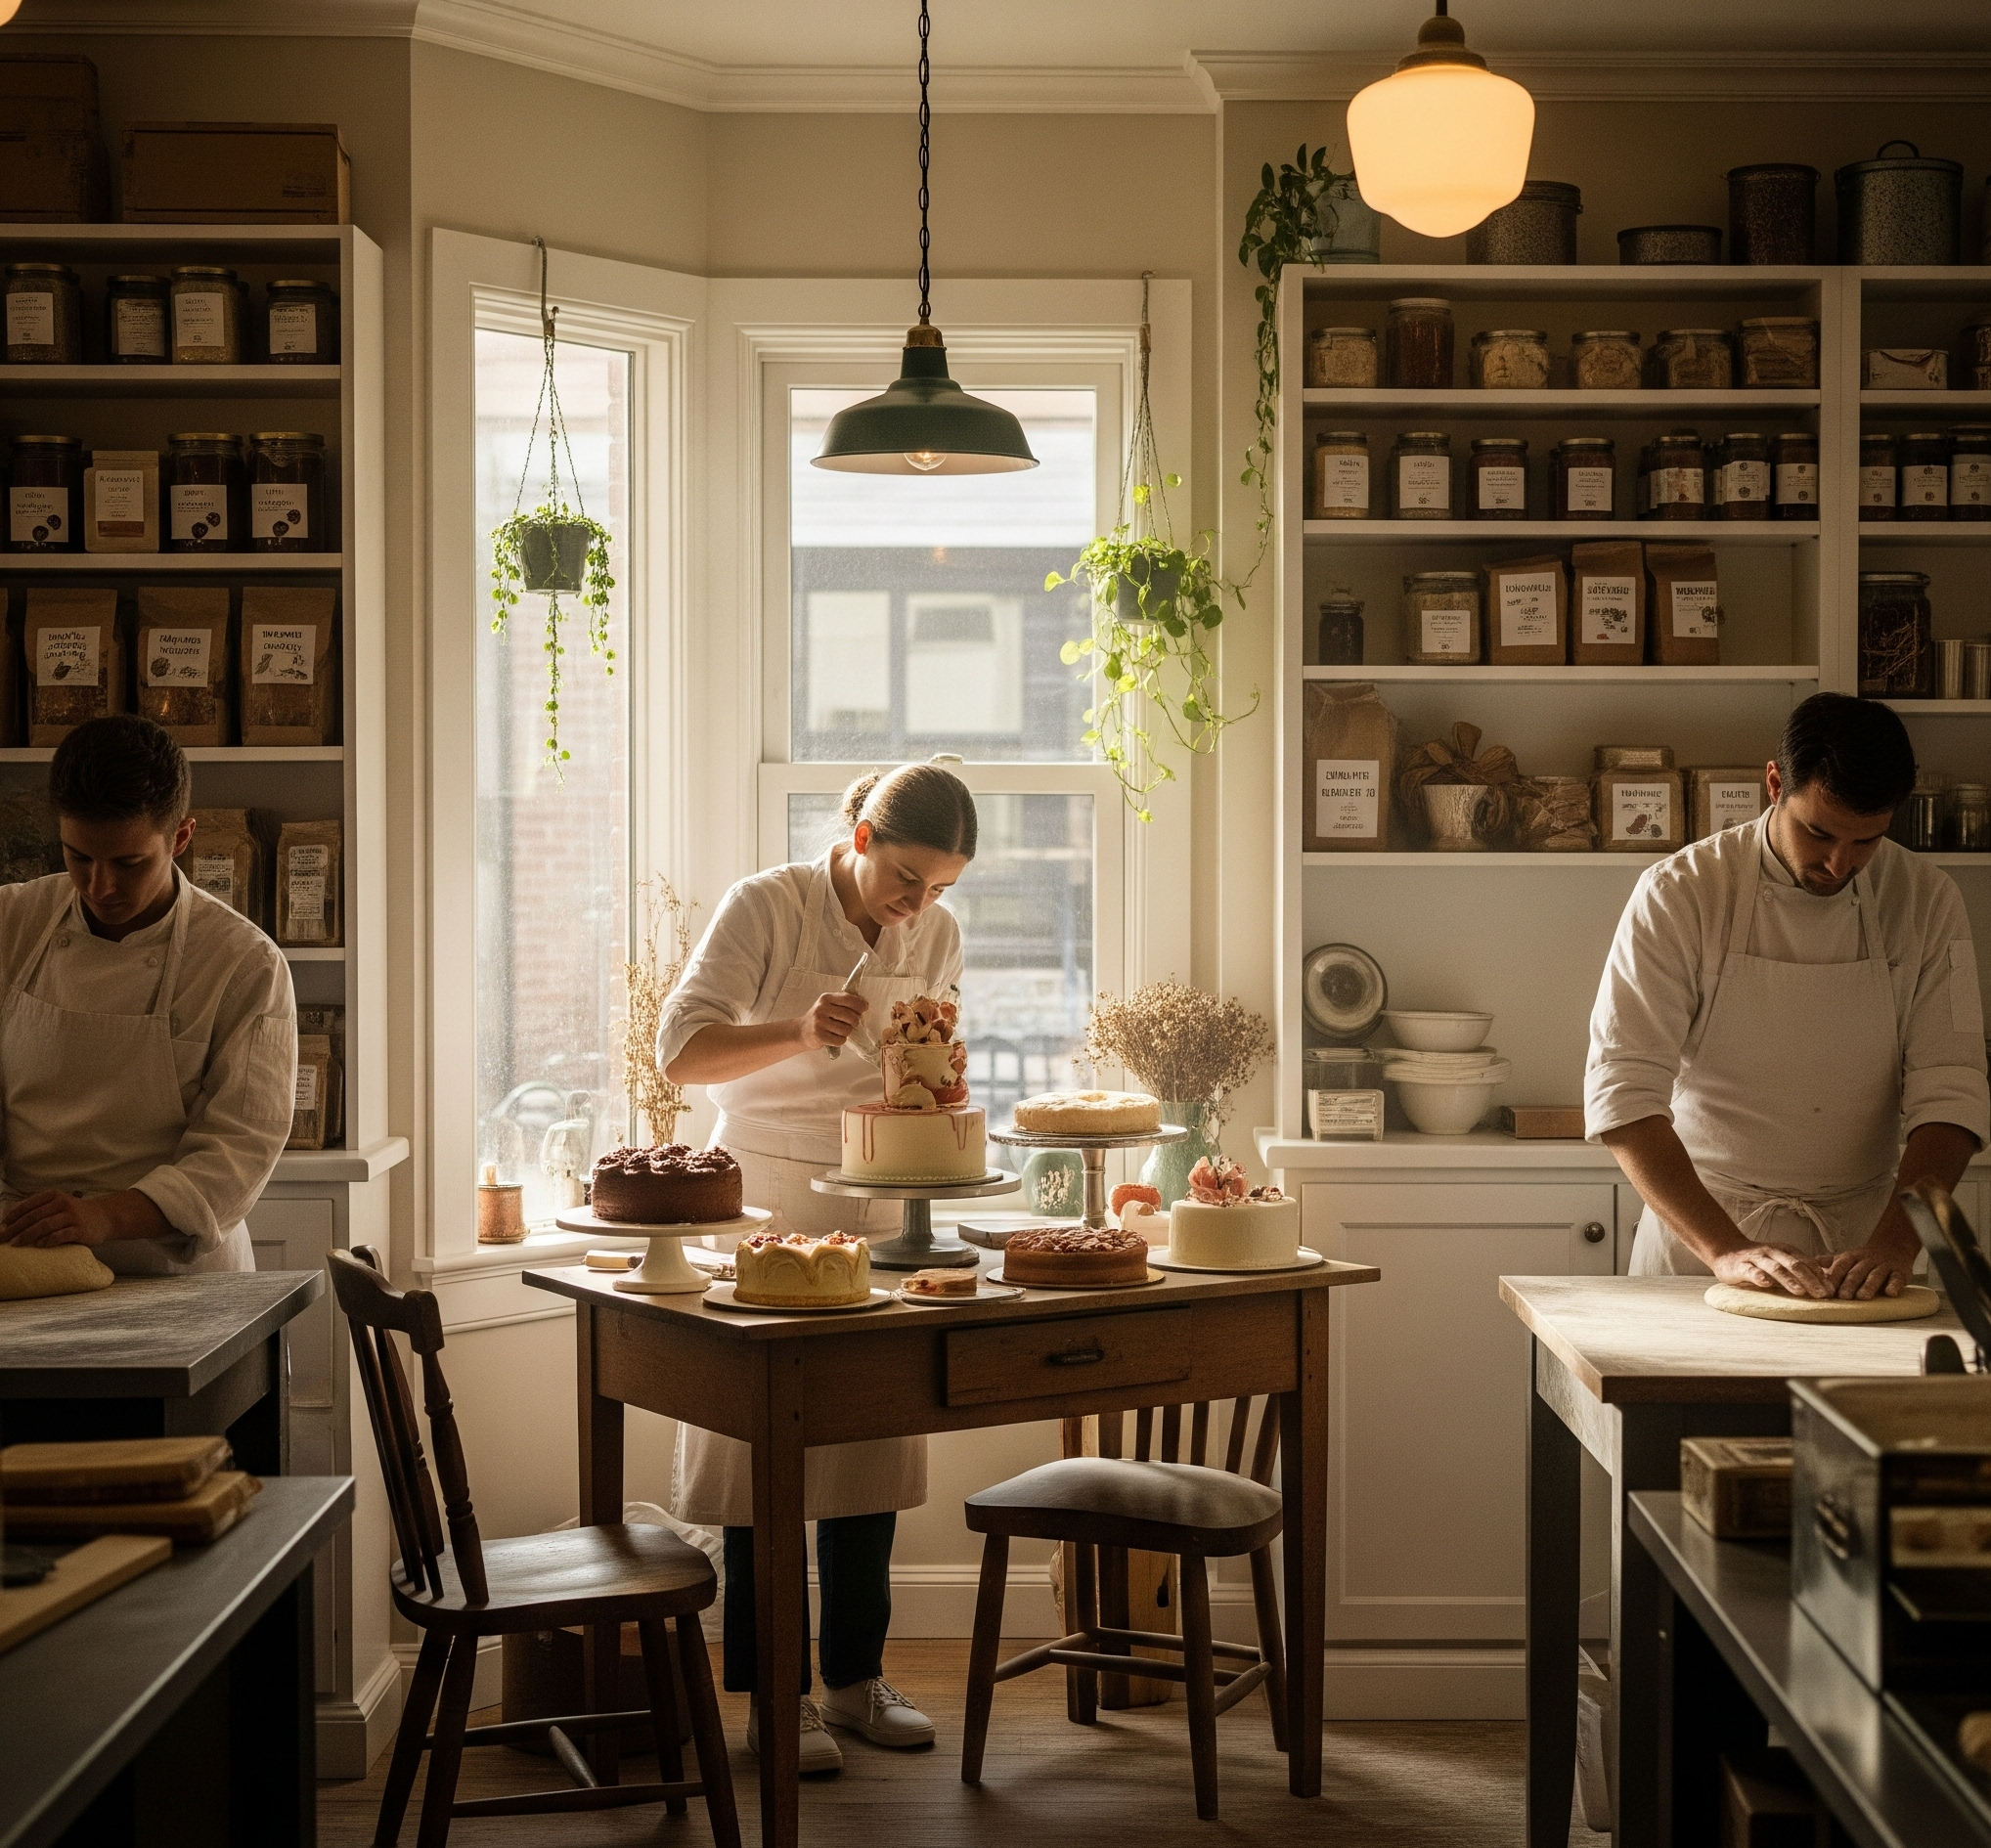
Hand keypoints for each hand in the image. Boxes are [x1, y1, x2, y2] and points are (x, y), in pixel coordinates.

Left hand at [4, 1190, 120, 1248]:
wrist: (106, 1217)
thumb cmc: (76, 1214)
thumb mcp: (59, 1205)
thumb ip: (40, 1209)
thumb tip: (11, 1222)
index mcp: (54, 1196)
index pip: (28, 1205)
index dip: (12, 1216)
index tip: (1, 1227)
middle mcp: (63, 1203)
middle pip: (33, 1216)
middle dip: (15, 1229)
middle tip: (3, 1239)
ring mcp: (72, 1216)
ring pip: (44, 1225)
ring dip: (27, 1236)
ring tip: (15, 1244)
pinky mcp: (80, 1229)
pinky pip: (60, 1235)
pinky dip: (47, 1240)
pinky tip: (38, 1245)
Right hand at [796, 989, 868, 1052]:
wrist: (801, 1031)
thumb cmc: (819, 1018)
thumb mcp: (827, 1005)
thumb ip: (842, 1002)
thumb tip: (863, 1005)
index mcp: (826, 998)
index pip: (848, 999)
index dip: (860, 1004)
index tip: (865, 1008)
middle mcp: (822, 1008)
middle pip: (850, 1016)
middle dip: (855, 1022)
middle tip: (853, 1024)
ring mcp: (819, 1022)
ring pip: (846, 1030)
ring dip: (847, 1032)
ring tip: (840, 1031)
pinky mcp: (819, 1036)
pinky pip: (840, 1040)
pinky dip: (841, 1040)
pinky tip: (834, 1037)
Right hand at [1709, 1243, 1831, 1297]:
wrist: (1725, 1250)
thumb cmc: (1757, 1259)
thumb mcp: (1781, 1258)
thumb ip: (1801, 1263)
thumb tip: (1828, 1266)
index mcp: (1784, 1250)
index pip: (1805, 1261)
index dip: (1819, 1275)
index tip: (1831, 1289)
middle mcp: (1772, 1252)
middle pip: (1794, 1264)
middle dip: (1809, 1279)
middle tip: (1822, 1294)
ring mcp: (1756, 1259)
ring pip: (1775, 1268)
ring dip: (1788, 1279)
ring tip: (1800, 1291)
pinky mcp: (1740, 1266)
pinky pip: (1751, 1271)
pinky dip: (1758, 1277)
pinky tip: (1765, 1283)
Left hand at [1822, 1244, 1910, 1300]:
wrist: (1893, 1247)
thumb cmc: (1864, 1259)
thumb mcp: (1846, 1258)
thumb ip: (1828, 1263)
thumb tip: (1805, 1265)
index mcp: (1851, 1257)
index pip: (1840, 1267)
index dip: (1833, 1278)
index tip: (1825, 1290)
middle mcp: (1867, 1261)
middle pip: (1856, 1272)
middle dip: (1849, 1284)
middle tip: (1843, 1297)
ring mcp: (1884, 1266)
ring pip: (1876, 1275)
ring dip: (1869, 1286)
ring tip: (1863, 1297)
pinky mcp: (1900, 1272)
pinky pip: (1897, 1278)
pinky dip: (1894, 1285)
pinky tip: (1890, 1293)